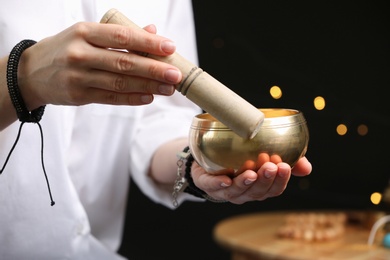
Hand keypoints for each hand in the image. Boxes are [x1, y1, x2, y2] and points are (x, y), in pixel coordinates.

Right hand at [17, 22, 181, 109]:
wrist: (31, 72)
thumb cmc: (66, 49)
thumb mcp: (86, 34)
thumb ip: (119, 34)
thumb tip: (152, 30)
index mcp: (84, 32)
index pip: (122, 37)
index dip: (148, 43)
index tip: (170, 47)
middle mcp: (80, 53)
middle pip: (125, 63)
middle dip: (154, 69)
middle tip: (175, 74)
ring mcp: (79, 77)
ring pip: (120, 83)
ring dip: (148, 86)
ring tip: (169, 88)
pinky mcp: (79, 96)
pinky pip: (111, 98)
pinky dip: (132, 98)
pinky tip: (149, 97)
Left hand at [190, 154, 311, 203]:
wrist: (209, 157)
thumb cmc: (241, 157)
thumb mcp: (266, 154)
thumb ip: (287, 159)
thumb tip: (307, 168)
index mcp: (259, 188)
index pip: (273, 190)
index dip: (280, 181)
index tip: (284, 166)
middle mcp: (243, 193)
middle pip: (256, 192)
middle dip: (265, 180)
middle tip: (271, 166)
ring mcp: (225, 191)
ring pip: (237, 191)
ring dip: (245, 182)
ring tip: (252, 172)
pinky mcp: (207, 183)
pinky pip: (212, 186)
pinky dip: (219, 184)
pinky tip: (226, 179)